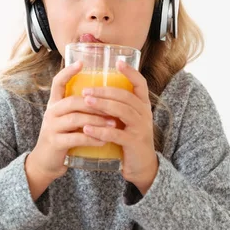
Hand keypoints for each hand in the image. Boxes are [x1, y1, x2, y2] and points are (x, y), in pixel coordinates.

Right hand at [26, 61, 112, 182]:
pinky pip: (76, 138)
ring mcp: (51, 127)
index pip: (58, 82)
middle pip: (73, 101)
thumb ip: (80, 110)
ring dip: (97, 121)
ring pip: (76, 119)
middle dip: (96, 103)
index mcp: (55, 104)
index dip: (68, 71)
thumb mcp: (68, 120)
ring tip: (114, 124)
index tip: (81, 62)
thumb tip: (105, 97)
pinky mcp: (55, 142)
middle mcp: (51, 112)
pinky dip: (92, 139)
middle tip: (115, 107)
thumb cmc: (63, 138)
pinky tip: (104, 140)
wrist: (46, 163)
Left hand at [80, 61, 157, 193]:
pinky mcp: (133, 143)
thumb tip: (96, 89)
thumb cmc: (130, 139)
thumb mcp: (127, 120)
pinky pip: (116, 134)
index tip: (117, 62)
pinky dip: (100, 130)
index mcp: (142, 106)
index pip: (141, 84)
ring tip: (85, 102)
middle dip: (104, 91)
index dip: (130, 72)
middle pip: (125, 96)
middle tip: (86, 89)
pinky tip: (87, 128)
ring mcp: (140, 128)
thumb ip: (117, 106)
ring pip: (122, 111)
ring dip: (102, 105)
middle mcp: (144, 114)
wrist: (142, 167)